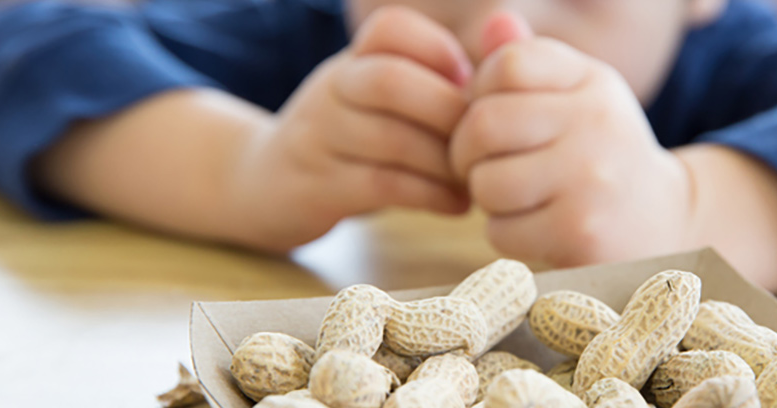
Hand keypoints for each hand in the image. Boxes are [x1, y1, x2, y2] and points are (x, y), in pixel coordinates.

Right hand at [230, 6, 473, 251]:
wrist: (265, 184)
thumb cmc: (352, 140)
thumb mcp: (380, 97)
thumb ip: (438, 77)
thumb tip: (510, 46)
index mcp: (353, 59)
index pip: (390, 28)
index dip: (437, 50)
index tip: (468, 84)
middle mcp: (332, 89)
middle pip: (388, 81)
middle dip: (448, 112)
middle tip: (484, 142)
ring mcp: (318, 138)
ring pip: (389, 139)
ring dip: (446, 162)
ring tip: (477, 179)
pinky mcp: (317, 187)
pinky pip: (381, 185)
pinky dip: (430, 195)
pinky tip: (457, 204)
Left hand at [451, 13, 694, 265]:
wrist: (664, 224)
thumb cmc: (600, 158)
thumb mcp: (578, 100)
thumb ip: (531, 64)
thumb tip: (495, 23)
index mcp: (592, 81)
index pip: (507, 64)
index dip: (480, 94)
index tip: (493, 119)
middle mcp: (597, 121)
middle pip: (484, 123)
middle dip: (466, 152)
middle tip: (482, 167)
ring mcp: (591, 177)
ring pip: (486, 181)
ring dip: (487, 199)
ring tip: (517, 199)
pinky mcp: (580, 231)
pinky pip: (500, 230)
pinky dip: (506, 235)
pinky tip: (536, 230)